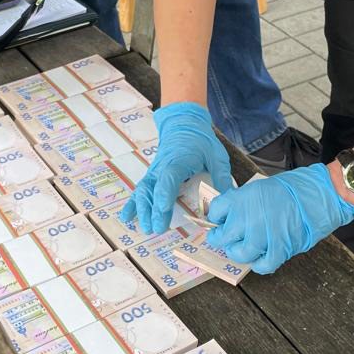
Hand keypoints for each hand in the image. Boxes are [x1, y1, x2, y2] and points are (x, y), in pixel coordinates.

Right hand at [121, 102, 232, 233]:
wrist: (184, 125)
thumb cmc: (201, 141)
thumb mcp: (216, 156)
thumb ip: (221, 178)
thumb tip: (226, 201)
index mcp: (179, 160)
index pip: (169, 178)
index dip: (165, 194)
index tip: (164, 210)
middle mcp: (162, 167)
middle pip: (153, 189)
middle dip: (153, 210)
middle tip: (156, 229)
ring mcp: (154, 172)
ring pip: (144, 191)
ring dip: (142, 210)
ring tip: (145, 228)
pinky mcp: (151, 176)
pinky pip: (140, 190)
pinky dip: (133, 204)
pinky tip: (127, 218)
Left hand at [205, 163, 353, 274]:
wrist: (317, 195)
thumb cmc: (290, 189)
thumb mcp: (258, 188)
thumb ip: (241, 202)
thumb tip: (229, 216)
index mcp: (241, 198)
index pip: (215, 211)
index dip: (216, 218)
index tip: (219, 221)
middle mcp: (247, 218)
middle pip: (221, 237)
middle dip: (222, 238)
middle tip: (227, 238)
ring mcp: (261, 236)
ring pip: (238, 254)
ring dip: (239, 252)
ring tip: (245, 247)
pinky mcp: (278, 249)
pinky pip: (261, 265)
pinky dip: (259, 264)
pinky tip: (261, 257)